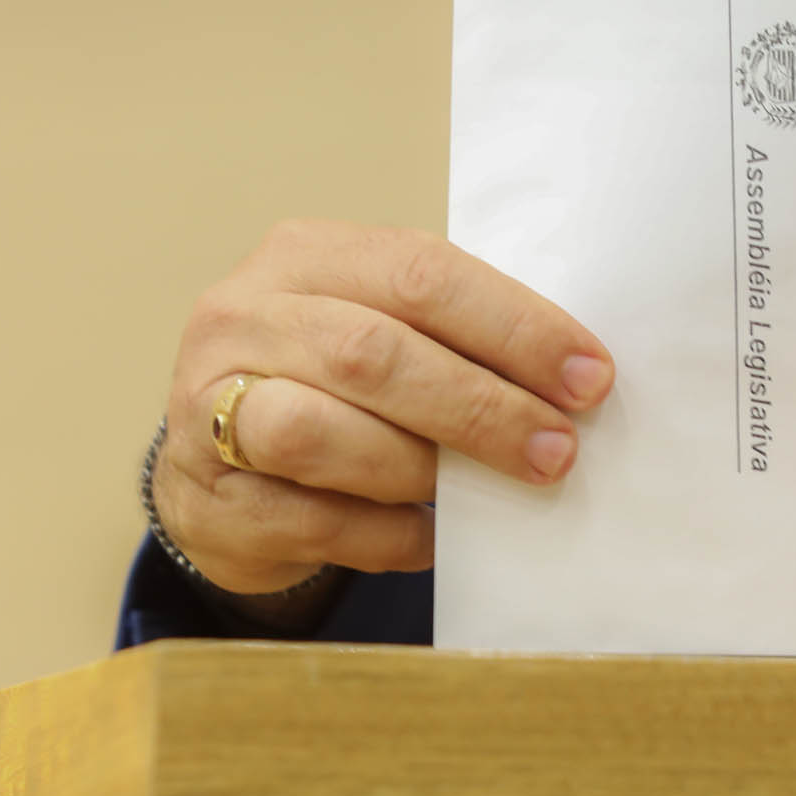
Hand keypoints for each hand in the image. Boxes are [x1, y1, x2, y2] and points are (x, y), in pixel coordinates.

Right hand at [153, 220, 614, 596]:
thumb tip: (570, 381)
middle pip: (371, 354)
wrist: (210, 471)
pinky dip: (385, 534)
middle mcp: (242, 317)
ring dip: (420, 469)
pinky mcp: (206, 495)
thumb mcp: (373, 328)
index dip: (512, 326)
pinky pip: (311, 520)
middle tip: (556, 451)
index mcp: (303, 256)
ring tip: (479, 494)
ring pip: (321, 434)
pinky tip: (426, 539)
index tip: (588, 377)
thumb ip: (447, 336)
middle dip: (481, 408)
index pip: (418, 273)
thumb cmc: (321, 390)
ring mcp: (207, 406)